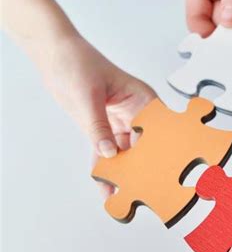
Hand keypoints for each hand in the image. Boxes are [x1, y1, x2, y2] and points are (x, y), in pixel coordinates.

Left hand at [40, 32, 155, 190]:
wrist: (53, 56)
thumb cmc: (76, 62)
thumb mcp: (88, 96)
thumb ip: (99, 127)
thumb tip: (109, 153)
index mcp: (142, 100)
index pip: (155, 131)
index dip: (157, 152)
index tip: (154, 173)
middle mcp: (135, 114)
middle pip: (143, 147)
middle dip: (140, 168)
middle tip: (139, 191)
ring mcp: (119, 123)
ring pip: (125, 154)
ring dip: (122, 174)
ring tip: (121, 195)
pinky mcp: (102, 130)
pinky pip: (105, 154)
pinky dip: (104, 170)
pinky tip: (105, 187)